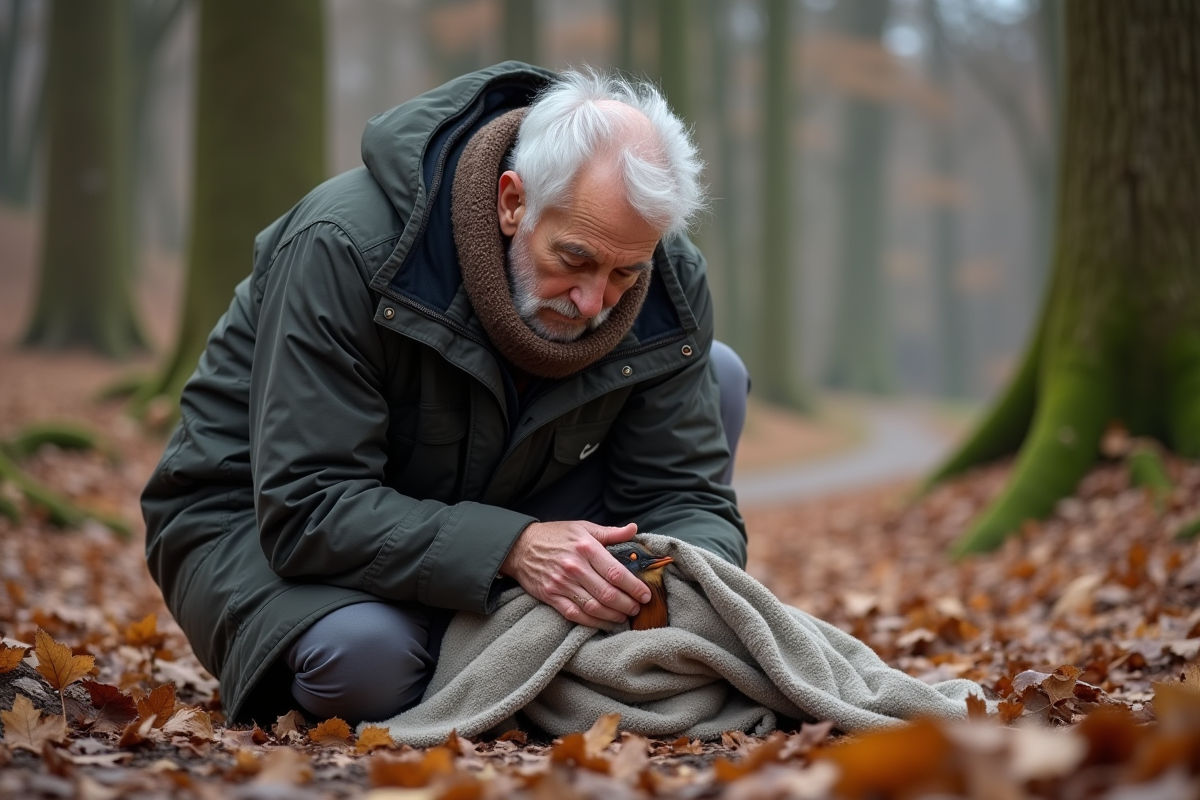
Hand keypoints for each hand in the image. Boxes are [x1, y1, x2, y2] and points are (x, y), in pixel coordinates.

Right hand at [500, 520, 652, 626]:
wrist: (520, 547)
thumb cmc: (556, 536)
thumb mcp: (583, 527)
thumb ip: (610, 532)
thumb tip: (634, 529)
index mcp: (586, 548)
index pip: (616, 572)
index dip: (634, 587)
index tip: (646, 594)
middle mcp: (575, 567)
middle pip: (607, 593)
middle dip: (627, 604)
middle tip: (638, 608)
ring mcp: (562, 584)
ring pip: (594, 607)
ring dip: (613, 615)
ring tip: (625, 616)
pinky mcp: (551, 597)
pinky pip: (576, 615)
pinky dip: (594, 622)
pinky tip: (605, 622)